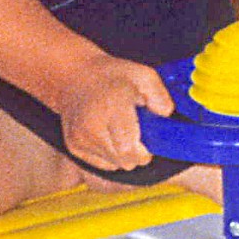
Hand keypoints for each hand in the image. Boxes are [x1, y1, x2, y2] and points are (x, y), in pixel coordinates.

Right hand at [59, 55, 174, 174]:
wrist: (74, 76)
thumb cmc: (112, 76)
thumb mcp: (142, 75)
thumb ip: (159, 95)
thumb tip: (165, 114)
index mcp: (111, 106)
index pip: (129, 148)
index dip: (144, 151)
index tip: (147, 142)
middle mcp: (92, 125)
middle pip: (124, 161)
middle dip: (137, 154)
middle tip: (136, 135)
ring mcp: (80, 138)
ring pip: (113, 164)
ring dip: (122, 154)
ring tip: (119, 131)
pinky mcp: (73, 146)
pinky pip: (101, 163)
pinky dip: (109, 154)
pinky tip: (106, 135)